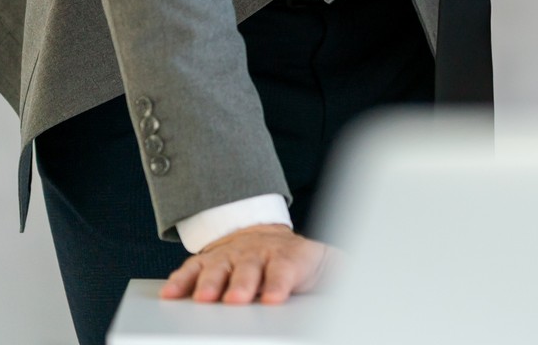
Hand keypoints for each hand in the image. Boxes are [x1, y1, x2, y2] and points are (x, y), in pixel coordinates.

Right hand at [160, 224, 329, 304]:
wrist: (267, 238)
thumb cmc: (297, 260)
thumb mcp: (327, 264)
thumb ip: (342, 271)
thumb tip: (364, 277)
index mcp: (287, 258)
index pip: (284, 270)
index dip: (279, 283)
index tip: (275, 298)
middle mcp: (256, 255)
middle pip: (249, 270)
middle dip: (242, 285)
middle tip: (238, 299)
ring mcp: (230, 257)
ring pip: (218, 269)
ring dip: (210, 284)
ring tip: (205, 298)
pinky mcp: (207, 262)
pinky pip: (191, 270)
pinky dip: (180, 281)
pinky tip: (172, 293)